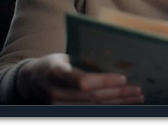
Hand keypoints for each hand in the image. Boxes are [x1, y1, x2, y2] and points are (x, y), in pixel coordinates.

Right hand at [15, 53, 143, 103]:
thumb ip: (84, 58)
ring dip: (117, 103)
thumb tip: (113, 56)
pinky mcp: (63, 112)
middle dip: (117, 94)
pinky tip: (123, 104)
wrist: (30, 80)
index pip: (82, 81)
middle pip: (91, 97)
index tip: (123, 77)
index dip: (104, 81)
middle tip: (137, 89)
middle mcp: (56, 92)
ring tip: (136, 97)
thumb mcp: (64, 55)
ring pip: (93, 107)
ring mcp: (58, 105)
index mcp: (56, 71)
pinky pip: (89, 112)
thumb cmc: (53, 62)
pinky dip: (108, 108)